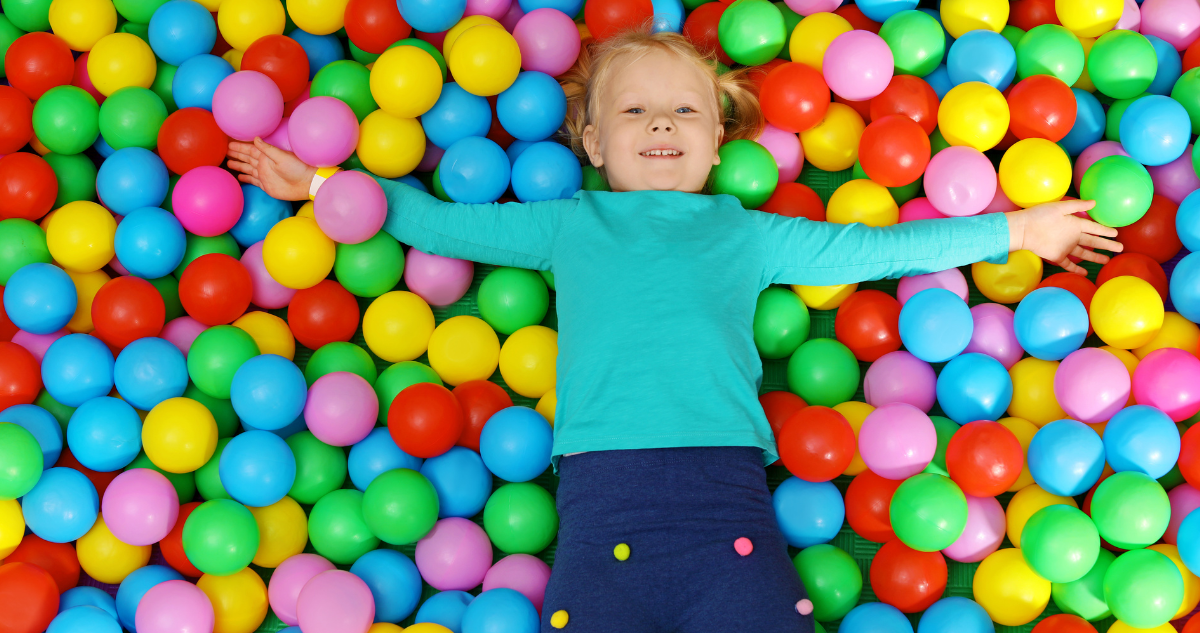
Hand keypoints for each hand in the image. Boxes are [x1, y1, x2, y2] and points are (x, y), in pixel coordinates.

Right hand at [227, 138, 317, 201]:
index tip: (228, 144)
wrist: (306, 184)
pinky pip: (253, 181)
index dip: (239, 147)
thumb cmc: (297, 168)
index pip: (250, 149)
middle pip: (246, 158)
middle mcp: (264, 165)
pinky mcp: (266, 186)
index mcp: (266, 156)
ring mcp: (264, 175)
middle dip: (236, 154)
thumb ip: (267, 149)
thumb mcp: (282, 156)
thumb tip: (255, 138)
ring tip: (228, 163)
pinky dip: (246, 178)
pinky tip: (239, 176)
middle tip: (224, 151)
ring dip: (238, 165)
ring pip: (248, 169)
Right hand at [1005, 199, 1122, 275]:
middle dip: (1108, 245)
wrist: (1023, 231)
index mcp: (1076, 225)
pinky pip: (1069, 265)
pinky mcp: (1057, 257)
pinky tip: (1085, 272)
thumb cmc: (1039, 215)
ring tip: (1106, 261)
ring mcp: (1066, 249)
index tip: (1116, 234)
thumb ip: (1078, 205)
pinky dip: (1077, 269)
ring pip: (1084, 254)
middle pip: (1094, 242)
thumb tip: (1095, 203)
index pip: (1095, 228)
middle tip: (1120, 249)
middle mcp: (1074, 238)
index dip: (1106, 230)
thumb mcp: (1059, 206)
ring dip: (1096, 257)